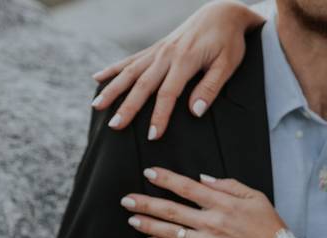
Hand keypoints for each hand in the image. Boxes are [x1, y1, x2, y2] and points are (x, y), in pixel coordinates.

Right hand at [91, 0, 264, 138]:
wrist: (222, 12)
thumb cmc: (229, 41)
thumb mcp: (228, 64)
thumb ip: (211, 88)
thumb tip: (195, 112)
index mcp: (185, 60)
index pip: (168, 93)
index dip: (159, 116)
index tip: (152, 136)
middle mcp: (166, 54)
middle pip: (142, 84)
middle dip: (127, 107)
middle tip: (114, 126)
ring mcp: (158, 50)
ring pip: (130, 71)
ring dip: (113, 89)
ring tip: (96, 106)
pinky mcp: (156, 48)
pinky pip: (131, 59)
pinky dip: (113, 69)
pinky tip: (97, 78)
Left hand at [122, 168, 284, 237]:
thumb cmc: (270, 227)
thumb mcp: (256, 198)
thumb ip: (229, 186)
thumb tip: (203, 179)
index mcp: (223, 204)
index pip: (187, 187)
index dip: (166, 179)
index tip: (149, 173)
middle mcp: (212, 223)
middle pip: (172, 210)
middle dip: (146, 203)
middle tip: (126, 199)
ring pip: (172, 232)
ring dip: (149, 225)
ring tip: (132, 219)